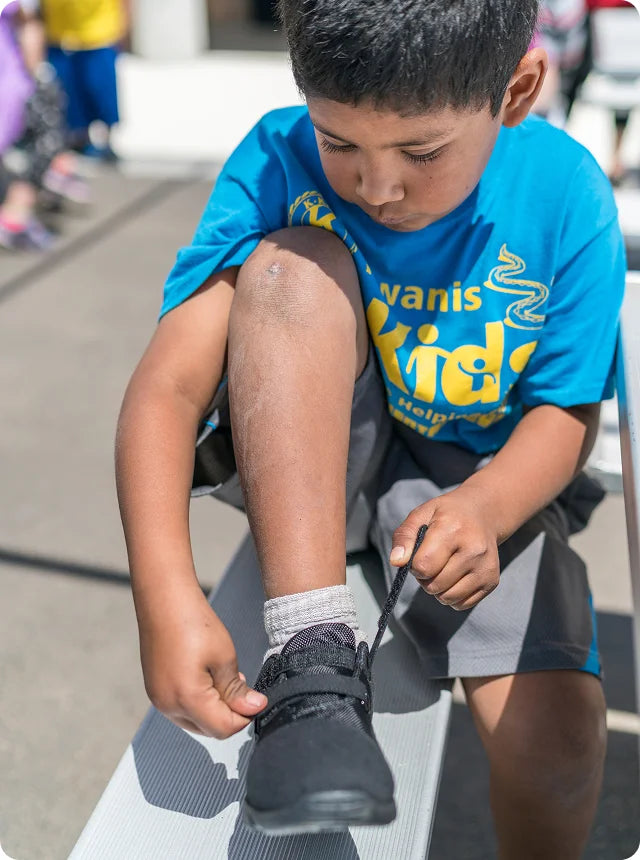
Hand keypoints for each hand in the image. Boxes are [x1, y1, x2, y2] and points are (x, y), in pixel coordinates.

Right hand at [137, 585, 266, 737]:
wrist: (164, 600)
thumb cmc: (193, 623)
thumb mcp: (224, 657)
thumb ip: (237, 690)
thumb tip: (253, 709)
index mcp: (187, 698)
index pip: (224, 729)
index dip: (245, 716)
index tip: (258, 700)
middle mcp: (168, 705)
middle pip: (209, 729)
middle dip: (229, 714)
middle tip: (242, 686)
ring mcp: (158, 699)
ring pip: (195, 721)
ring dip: (214, 708)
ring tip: (224, 677)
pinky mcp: (155, 690)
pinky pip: (181, 708)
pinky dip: (198, 701)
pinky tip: (207, 676)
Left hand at [390, 485, 499, 610]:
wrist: (483, 515)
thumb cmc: (446, 516)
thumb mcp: (421, 515)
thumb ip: (404, 536)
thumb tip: (396, 562)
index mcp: (452, 529)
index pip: (423, 566)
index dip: (414, 564)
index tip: (420, 554)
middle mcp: (473, 550)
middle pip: (434, 586)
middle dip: (425, 578)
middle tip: (432, 560)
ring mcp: (485, 567)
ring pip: (447, 598)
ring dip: (438, 589)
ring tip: (443, 568)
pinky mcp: (492, 581)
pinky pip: (461, 605)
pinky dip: (452, 596)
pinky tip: (456, 576)